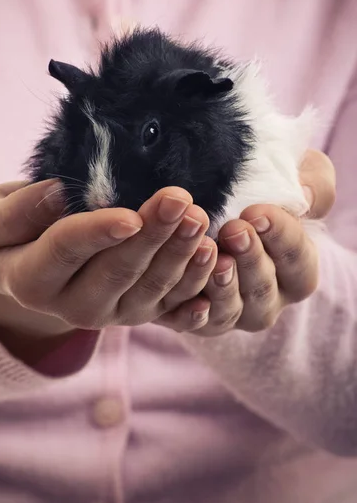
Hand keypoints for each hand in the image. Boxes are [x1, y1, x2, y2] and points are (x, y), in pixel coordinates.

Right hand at [0, 180, 217, 359]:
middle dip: (152, 237)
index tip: (130, 215)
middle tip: (180, 201)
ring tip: (202, 221)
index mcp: (32, 279)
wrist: (29, 268)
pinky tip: (217, 266)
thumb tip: (58, 193)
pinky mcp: (141, 312)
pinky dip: (197, 286)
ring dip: (181, 256)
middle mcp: (74, 305)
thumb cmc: (7, 236)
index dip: (98, 234)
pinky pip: (173, 304)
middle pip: (119, 271)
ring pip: (152, 288)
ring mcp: (112, 313)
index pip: (66, 251)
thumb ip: (15, 213)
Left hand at [157, 149, 335, 336]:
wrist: (208, 205)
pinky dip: (193, 315)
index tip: (256, 213)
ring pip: (232, 310)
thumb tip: (307, 197)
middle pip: (264, 288)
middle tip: (233, 230)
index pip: (297, 258)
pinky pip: (196, 324)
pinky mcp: (197, 320)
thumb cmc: (261, 190)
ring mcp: (233, 313)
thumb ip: (313, 185)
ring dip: (223, 286)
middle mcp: (267, 299)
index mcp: (296, 271)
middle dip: (250, 259)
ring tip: (212, 256)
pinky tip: (188, 300)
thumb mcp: (297, 177)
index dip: (281, 237)